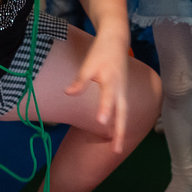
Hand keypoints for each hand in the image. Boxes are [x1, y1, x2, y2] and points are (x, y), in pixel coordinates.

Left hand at [65, 28, 129, 152]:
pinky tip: (116, 133)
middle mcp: (121, 89)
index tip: (101, 123)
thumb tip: (67, 93)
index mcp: (112, 81)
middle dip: (120, 133)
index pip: (108, 98)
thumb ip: (80, 81)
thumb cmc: (101, 52)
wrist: (116, 40)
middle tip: (117, 151)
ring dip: (122, 131)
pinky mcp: (123, 91)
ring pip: (124, 114)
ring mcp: (124, 91)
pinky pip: (124, 110)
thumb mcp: (88, 64)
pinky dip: (122, 123)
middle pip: (122, 114)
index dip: (105, 110)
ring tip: (117, 148)